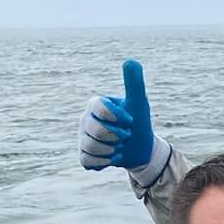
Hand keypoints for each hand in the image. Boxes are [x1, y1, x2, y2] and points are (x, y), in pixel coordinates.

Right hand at [78, 58, 160, 174]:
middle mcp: (85, 120)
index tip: (131, 121)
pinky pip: (86, 161)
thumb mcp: (139, 104)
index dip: (116, 117)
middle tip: (126, 136)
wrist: (140, 148)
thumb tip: (132, 61)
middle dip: (116, 136)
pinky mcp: (84, 155)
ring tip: (119, 147)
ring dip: (111, 151)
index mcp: (96, 105)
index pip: (98, 107)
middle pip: (94, 130)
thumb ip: (134, 84)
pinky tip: (112, 157)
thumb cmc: (138, 122)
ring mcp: (83, 137)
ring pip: (90, 147)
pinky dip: (103, 162)